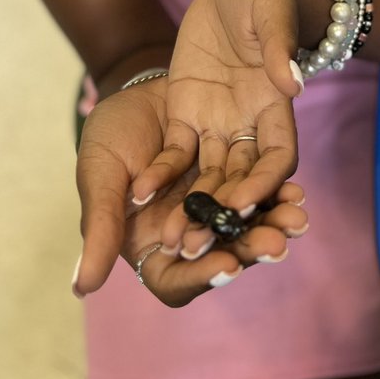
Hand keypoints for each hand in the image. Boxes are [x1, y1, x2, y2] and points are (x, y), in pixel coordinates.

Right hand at [75, 81, 306, 306]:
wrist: (136, 90)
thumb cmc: (107, 138)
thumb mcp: (99, 177)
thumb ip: (99, 228)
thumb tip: (83, 288)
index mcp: (150, 244)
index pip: (175, 279)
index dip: (200, 276)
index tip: (227, 266)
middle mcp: (187, 230)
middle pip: (220, 252)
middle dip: (249, 249)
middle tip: (277, 244)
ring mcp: (213, 202)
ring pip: (243, 222)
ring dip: (270, 221)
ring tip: (296, 218)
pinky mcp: (233, 173)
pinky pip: (255, 187)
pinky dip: (274, 189)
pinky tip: (295, 189)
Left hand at [131, 0, 302, 231]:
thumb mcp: (273, 12)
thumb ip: (279, 48)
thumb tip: (292, 84)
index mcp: (277, 106)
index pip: (278, 156)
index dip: (266, 182)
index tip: (245, 202)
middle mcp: (249, 124)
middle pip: (241, 177)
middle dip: (224, 211)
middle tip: (202, 241)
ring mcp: (217, 122)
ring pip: (207, 175)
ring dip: (192, 206)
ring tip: (172, 237)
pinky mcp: (186, 114)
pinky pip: (175, 152)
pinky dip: (161, 174)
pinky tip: (139, 192)